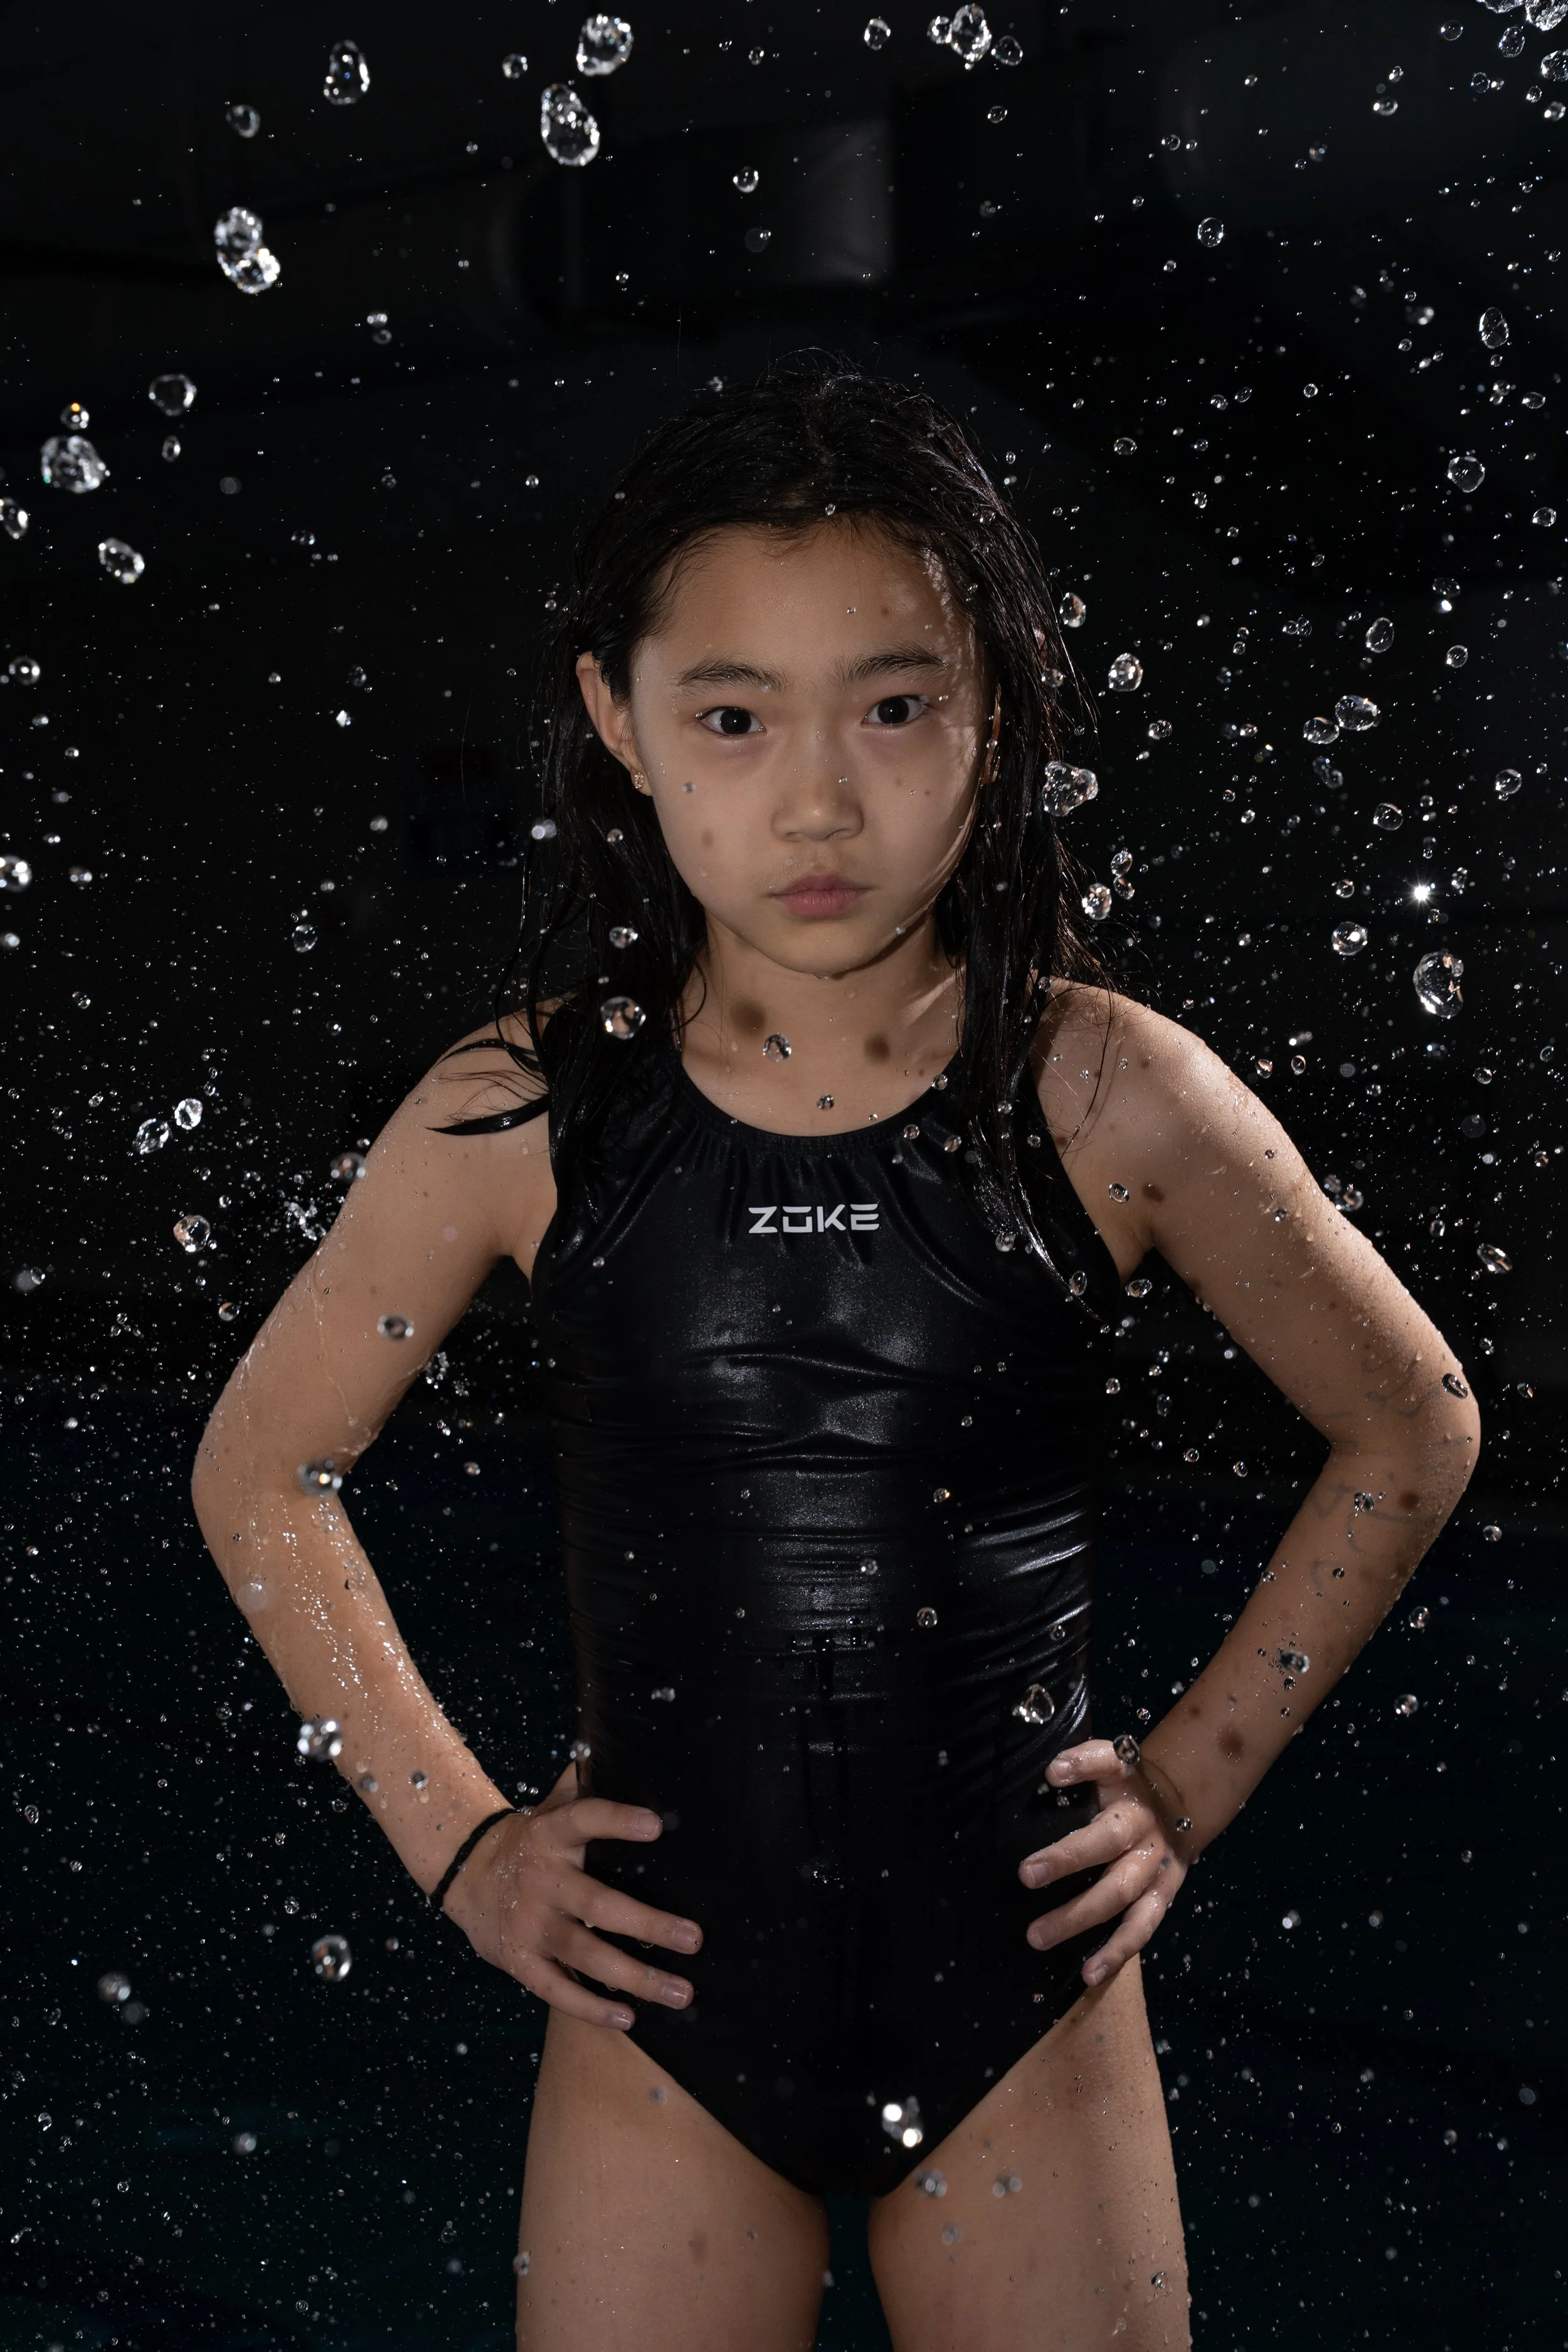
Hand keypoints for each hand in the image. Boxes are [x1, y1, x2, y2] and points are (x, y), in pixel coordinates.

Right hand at [441, 1764, 701, 2028]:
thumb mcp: (552, 1805)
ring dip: (636, 1976)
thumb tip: (627, 1749)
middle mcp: (542, 1879)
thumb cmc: (532, 1838)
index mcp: (552, 1833)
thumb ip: (586, 1783)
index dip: (617, 1821)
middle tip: (695, 1939)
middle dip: (649, 1924)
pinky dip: (591, 2007)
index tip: (656, 1825)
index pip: (585, 1820)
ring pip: (585, 1953)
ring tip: (682, 1992)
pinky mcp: (519, 1960)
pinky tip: (629, 2017)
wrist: (466, 1874)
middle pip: (599, 1904)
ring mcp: (529, 1923)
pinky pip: (557, 1989)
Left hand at [1017, 1738, 1187, 1989]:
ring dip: (1079, 1918)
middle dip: (1066, 1859)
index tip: (1052, 1775)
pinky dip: (1116, 1954)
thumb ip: (1084, 1762)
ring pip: (1119, 1897)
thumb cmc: (1127, 1788)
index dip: (1081, 1766)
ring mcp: (1155, 1870)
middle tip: (1025, 1875)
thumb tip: (1052, 1772)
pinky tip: (1089, 1974)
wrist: (1180, 1810)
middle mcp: (1143, 1831)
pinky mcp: (1162, 1899)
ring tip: (1038, 1937)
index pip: (1107, 1768)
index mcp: (1126, 1791)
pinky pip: (1140, 1930)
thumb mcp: (1111, 1763)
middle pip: (1106, 1844)